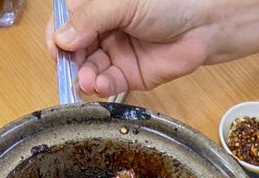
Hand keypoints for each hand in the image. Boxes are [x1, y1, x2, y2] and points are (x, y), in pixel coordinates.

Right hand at [45, 0, 211, 96]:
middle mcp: (102, 29)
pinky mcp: (127, 75)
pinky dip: (99, 86)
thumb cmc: (168, 2)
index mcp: (97, 6)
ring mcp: (114, 53)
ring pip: (88, 68)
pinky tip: (98, 85)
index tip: (56, 48)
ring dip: (83, 77)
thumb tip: (62, 38)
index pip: (66, 21)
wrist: (202, 25)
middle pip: (74, 49)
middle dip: (69, 60)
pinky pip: (107, 83)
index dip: (57, 35)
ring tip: (86, 80)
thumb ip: (90, 18)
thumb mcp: (122, 2)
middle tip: (69, 67)